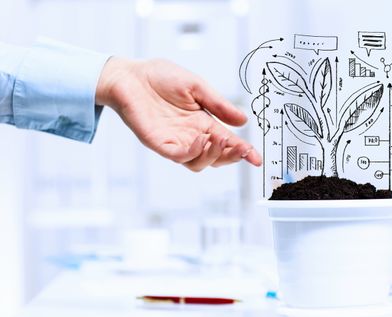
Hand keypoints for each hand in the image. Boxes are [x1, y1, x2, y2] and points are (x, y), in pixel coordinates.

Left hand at [95, 57, 261, 171]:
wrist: (130, 75)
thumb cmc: (160, 77)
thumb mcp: (197, 87)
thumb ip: (219, 105)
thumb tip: (243, 120)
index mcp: (203, 123)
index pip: (228, 143)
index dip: (244, 152)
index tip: (256, 158)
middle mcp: (191, 136)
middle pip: (216, 158)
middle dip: (231, 156)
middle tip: (239, 147)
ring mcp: (175, 141)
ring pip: (198, 163)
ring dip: (212, 155)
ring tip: (219, 139)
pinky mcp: (158, 143)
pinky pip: (178, 156)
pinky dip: (191, 153)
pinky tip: (200, 141)